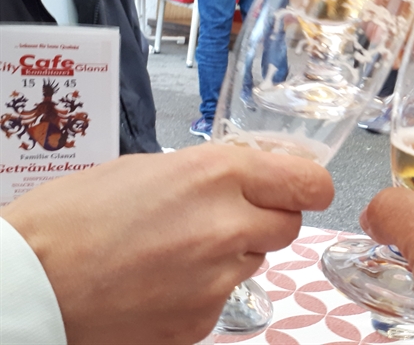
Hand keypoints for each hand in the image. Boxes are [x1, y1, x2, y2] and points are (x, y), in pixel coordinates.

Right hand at [0, 144, 332, 343]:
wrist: (29, 284)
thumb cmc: (72, 218)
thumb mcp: (147, 168)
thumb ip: (211, 171)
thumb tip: (253, 175)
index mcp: (215, 174)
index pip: (309, 183)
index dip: (307, 186)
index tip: (301, 189)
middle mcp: (227, 225)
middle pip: (289, 225)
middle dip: (267, 219)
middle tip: (227, 217)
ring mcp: (217, 278)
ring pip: (256, 260)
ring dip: (232, 253)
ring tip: (176, 250)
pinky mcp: (202, 319)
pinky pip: (224, 297)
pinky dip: (203, 289)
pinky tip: (161, 281)